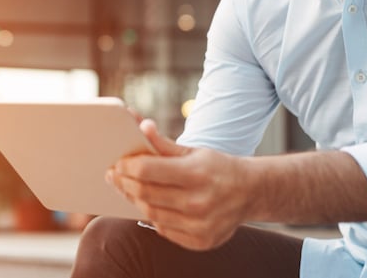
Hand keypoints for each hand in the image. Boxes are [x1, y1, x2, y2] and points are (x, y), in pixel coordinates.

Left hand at [106, 119, 250, 250]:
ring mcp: (200, 225)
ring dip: (135, 200)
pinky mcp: (200, 241)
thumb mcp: (194, 151)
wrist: (252, 192)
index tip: (118, 163)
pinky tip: (150, 205)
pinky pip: (164, 230)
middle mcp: (199, 202)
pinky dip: (153, 216)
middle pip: (144, 193)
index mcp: (196, 173)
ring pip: (151, 213)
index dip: (126, 166)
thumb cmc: (218, 168)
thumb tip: (141, 126)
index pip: (146, 170)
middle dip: (124, 183)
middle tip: (115, 175)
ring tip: (128, 189)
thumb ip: (163, 143)